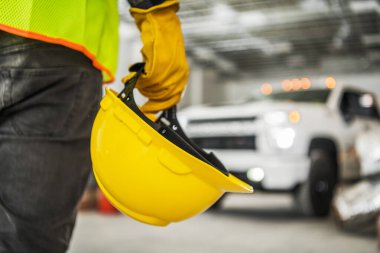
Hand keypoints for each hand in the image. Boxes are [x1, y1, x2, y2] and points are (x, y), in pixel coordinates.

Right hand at [128, 0, 188, 120]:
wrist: (160, 25)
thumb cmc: (161, 43)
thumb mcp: (167, 66)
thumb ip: (163, 81)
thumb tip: (154, 97)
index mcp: (182, 78)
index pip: (172, 100)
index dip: (160, 108)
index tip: (150, 113)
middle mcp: (178, 77)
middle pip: (161, 98)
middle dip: (149, 100)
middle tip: (140, 101)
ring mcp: (169, 72)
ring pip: (151, 90)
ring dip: (140, 86)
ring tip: (135, 78)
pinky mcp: (159, 67)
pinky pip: (144, 81)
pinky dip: (135, 79)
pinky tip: (131, 74)